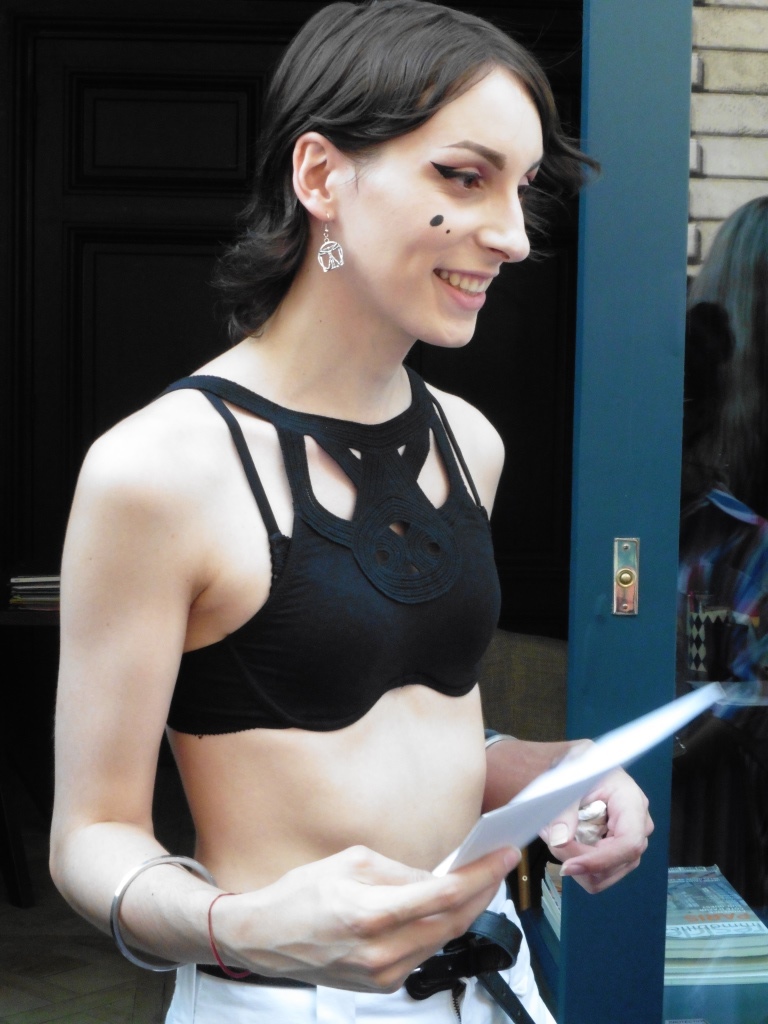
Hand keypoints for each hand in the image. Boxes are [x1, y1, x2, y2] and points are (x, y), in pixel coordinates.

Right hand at [214, 844, 519, 991]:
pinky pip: (423, 953)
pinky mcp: (382, 984)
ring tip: (477, 883)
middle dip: (483, 892)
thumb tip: (438, 876)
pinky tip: (443, 909)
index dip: (482, 875)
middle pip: (453, 922)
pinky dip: (439, 929)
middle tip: (499, 866)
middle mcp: (381, 951)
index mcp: (372, 913)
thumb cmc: (302, 894)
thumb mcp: (351, 861)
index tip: (504, 856)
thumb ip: (401, 871)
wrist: (267, 938)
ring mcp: (383, 973)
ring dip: (465, 911)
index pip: (444, 894)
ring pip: (442, 941)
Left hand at [540, 766, 652, 893]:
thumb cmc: (581, 764)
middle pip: (614, 865)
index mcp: (633, 803)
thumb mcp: (569, 778)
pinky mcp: (619, 853)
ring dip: (574, 863)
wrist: (584, 765)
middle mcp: (640, 827)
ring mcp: (631, 843)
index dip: (599, 860)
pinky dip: (576, 864)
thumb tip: (559, 841)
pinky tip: (562, 841)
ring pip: (604, 876)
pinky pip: (598, 874)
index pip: (629, 843)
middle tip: (548, 836)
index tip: (568, 866)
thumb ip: (564, 809)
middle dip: (577, 861)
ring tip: (552, 834)